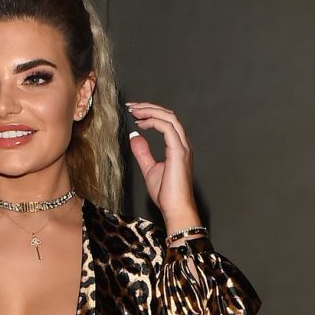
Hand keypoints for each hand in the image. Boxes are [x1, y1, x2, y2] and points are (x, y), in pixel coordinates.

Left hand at [126, 101, 200, 232]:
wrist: (176, 208)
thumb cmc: (167, 194)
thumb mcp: (149, 169)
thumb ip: (143, 152)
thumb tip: (135, 136)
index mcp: (177, 147)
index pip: (166, 121)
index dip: (150, 114)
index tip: (134, 114)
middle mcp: (182, 143)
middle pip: (168, 115)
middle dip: (149, 107)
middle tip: (132, 107)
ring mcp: (182, 146)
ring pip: (169, 117)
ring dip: (150, 111)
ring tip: (135, 111)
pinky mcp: (179, 151)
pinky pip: (167, 128)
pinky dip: (153, 121)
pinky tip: (141, 123)